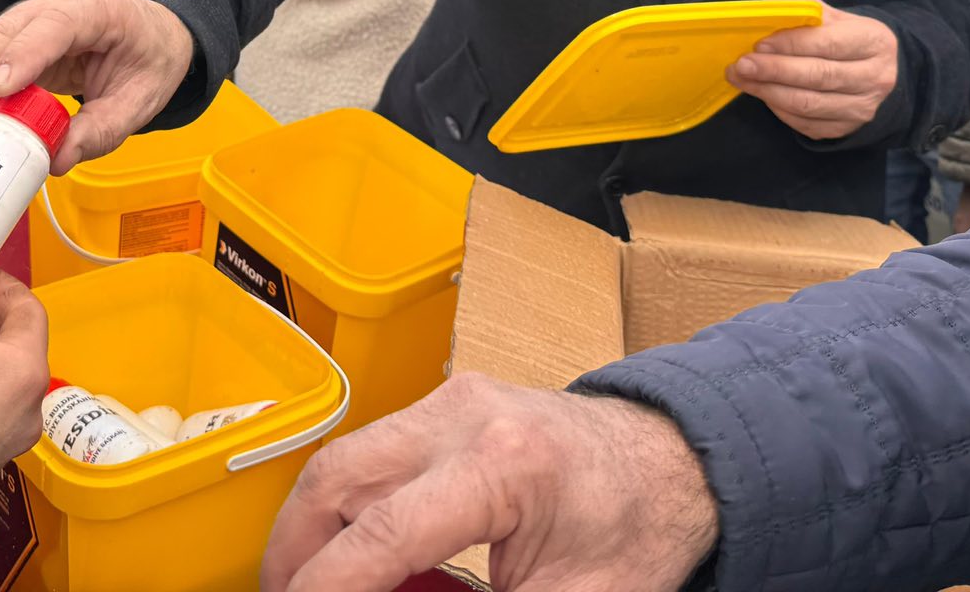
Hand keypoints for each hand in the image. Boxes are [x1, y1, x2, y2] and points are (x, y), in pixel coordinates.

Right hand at [0, 0, 194, 171]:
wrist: (155, 33)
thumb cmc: (149, 58)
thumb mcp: (142, 99)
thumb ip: (103, 130)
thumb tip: (57, 159)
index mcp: (101, 9)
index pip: (57, 24)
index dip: (24, 54)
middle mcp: (61, 4)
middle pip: (9, 30)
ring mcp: (37, 16)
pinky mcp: (23, 37)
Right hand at [262, 373, 717, 591]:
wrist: (675, 459)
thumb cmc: (635, 531)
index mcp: (502, 466)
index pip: (382, 535)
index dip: (328, 588)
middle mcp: (466, 416)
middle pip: (339, 479)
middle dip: (294, 552)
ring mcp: (452, 398)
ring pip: (344, 457)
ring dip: (313, 525)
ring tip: (307, 582)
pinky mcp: (447, 399)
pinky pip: (371, 448)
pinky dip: (346, 502)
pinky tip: (351, 550)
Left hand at [726, 0, 897, 140]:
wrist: (872, 71)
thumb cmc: (843, 37)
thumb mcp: (830, 15)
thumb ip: (799, 6)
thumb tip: (765, 10)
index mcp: (873, 41)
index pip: (829, 43)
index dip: (791, 44)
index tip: (760, 44)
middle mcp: (875, 77)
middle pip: (818, 76)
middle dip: (774, 70)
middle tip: (742, 65)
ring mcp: (862, 108)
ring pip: (809, 104)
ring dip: (768, 92)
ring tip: (742, 79)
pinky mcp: (845, 129)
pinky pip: (805, 123)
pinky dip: (778, 109)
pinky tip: (762, 93)